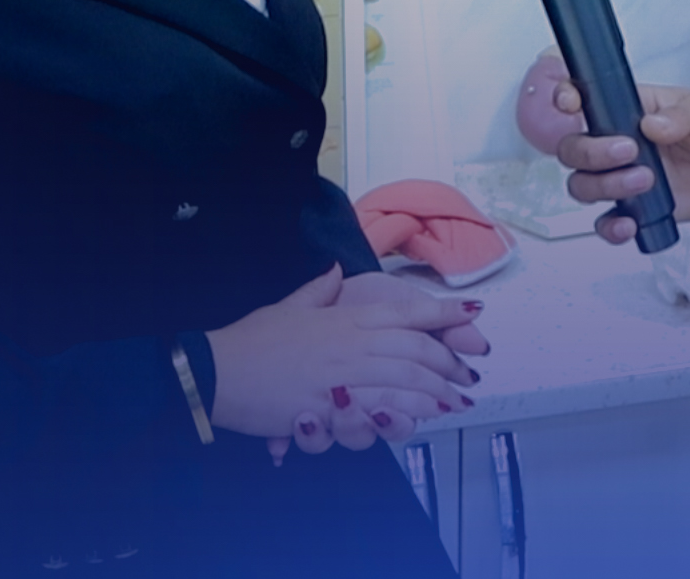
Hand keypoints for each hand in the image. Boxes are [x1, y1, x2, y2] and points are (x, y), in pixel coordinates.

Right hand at [208, 265, 481, 453]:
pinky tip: (422, 417)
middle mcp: (350, 341)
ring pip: (403, 377)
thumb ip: (319, 290)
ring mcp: (341, 373)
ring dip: (436, 389)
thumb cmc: (251, 341)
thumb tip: (337, 271)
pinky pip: (375, 407)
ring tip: (457, 399)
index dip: (441, 313)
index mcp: (344, 317)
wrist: (217, 370)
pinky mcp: (328, 405)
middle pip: (414, 348)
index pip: (404, 311)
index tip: (472, 314)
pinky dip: (405, 411)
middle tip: (469, 373)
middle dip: (447, 360)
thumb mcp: (289, 307)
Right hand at [552, 77, 689, 244]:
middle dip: (590, 152)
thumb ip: (683, 115)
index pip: (588, 100)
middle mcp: (620, 142)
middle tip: (628, 152)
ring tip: (645, 181)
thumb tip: (654, 124)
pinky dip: (610, 227)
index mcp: (632, 109)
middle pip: (574, 148)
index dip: (567, 100)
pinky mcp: (638, 206)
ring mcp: (625, 176)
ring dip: (603, 186)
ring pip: (583, 184)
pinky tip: (628, 225)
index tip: (570, 106)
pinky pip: (608, 221)